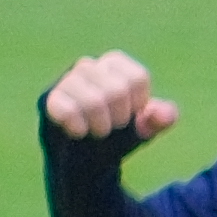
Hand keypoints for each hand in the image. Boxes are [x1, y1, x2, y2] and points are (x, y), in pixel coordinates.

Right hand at [43, 50, 175, 146]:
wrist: (84, 153)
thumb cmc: (119, 131)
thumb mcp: (145, 127)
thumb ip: (160, 118)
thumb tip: (167, 115)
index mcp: (115, 64)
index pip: (137, 78)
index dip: (139, 104)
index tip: (134, 114)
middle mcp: (90, 66)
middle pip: (116, 90)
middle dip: (121, 117)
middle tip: (115, 127)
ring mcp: (67, 80)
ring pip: (92, 100)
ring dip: (100, 124)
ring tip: (98, 132)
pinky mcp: (49, 98)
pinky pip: (66, 109)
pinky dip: (79, 127)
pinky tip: (80, 132)